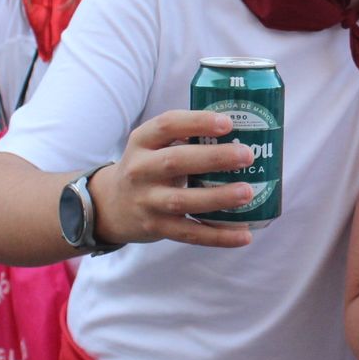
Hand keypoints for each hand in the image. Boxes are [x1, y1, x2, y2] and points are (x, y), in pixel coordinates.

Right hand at [86, 109, 264, 248]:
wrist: (111, 206)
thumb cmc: (149, 167)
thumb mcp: (154, 146)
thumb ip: (186, 137)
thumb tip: (243, 132)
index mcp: (143, 141)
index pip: (168, 125)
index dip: (197, 122)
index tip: (228, 123)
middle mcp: (140, 170)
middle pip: (175, 161)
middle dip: (213, 158)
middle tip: (247, 155)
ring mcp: (147, 201)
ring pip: (182, 201)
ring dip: (217, 197)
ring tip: (248, 192)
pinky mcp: (156, 228)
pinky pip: (190, 233)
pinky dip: (218, 237)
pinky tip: (244, 235)